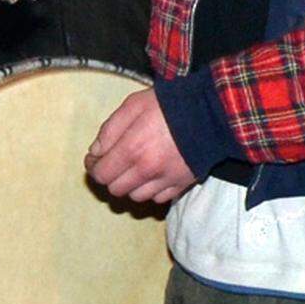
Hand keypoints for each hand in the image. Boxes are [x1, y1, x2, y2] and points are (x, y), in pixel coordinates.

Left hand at [85, 88, 195, 204]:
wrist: (210, 112)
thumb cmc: (168, 104)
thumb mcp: (132, 105)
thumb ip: (109, 130)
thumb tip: (95, 151)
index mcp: (131, 149)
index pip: (101, 174)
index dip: (93, 167)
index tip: (95, 159)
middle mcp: (146, 170)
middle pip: (115, 189)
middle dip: (111, 176)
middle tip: (114, 162)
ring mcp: (165, 180)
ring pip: (135, 197)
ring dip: (130, 185)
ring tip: (135, 167)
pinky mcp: (181, 184)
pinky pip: (157, 199)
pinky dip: (151, 190)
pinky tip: (154, 174)